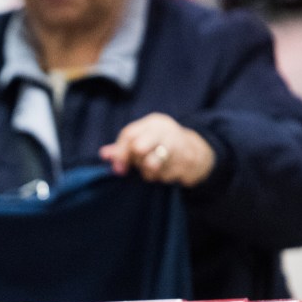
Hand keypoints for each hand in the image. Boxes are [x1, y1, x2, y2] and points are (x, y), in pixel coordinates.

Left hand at [100, 113, 215, 187]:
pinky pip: (166, 177)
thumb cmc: (162, 144)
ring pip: (151, 166)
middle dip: (137, 161)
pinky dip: (164, 178)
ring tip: (156, 168)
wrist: (198, 151)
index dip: (120, 153)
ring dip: (150, 173)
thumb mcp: (145, 138)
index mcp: (154, 123)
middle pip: (139, 147)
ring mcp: (180, 146)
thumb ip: (123, 147)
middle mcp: (167, 131)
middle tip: (142, 165)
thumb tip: (104, 154)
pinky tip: (170, 171)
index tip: (118, 169)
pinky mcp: (188, 163)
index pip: (129, 135)